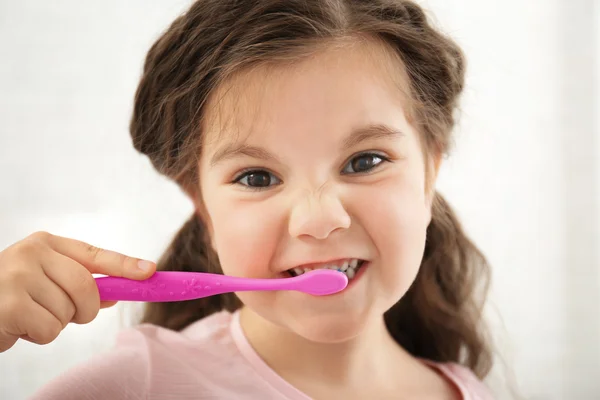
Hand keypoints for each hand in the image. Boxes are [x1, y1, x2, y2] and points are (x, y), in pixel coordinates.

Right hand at [0, 231, 155, 351]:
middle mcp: (31, 254)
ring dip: (55, 324)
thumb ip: (76, 283)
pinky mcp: (7, 305)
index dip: (124, 265)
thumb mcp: (43, 279)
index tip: (150, 272)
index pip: (93, 254)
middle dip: (86, 309)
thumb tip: (113, 297)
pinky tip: (18, 326)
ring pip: (67, 312)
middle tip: (69, 316)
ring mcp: (17, 277)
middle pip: (87, 287)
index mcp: (45, 244)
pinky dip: (39, 336)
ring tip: (29, 315)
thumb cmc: (10, 293)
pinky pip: (49, 330)